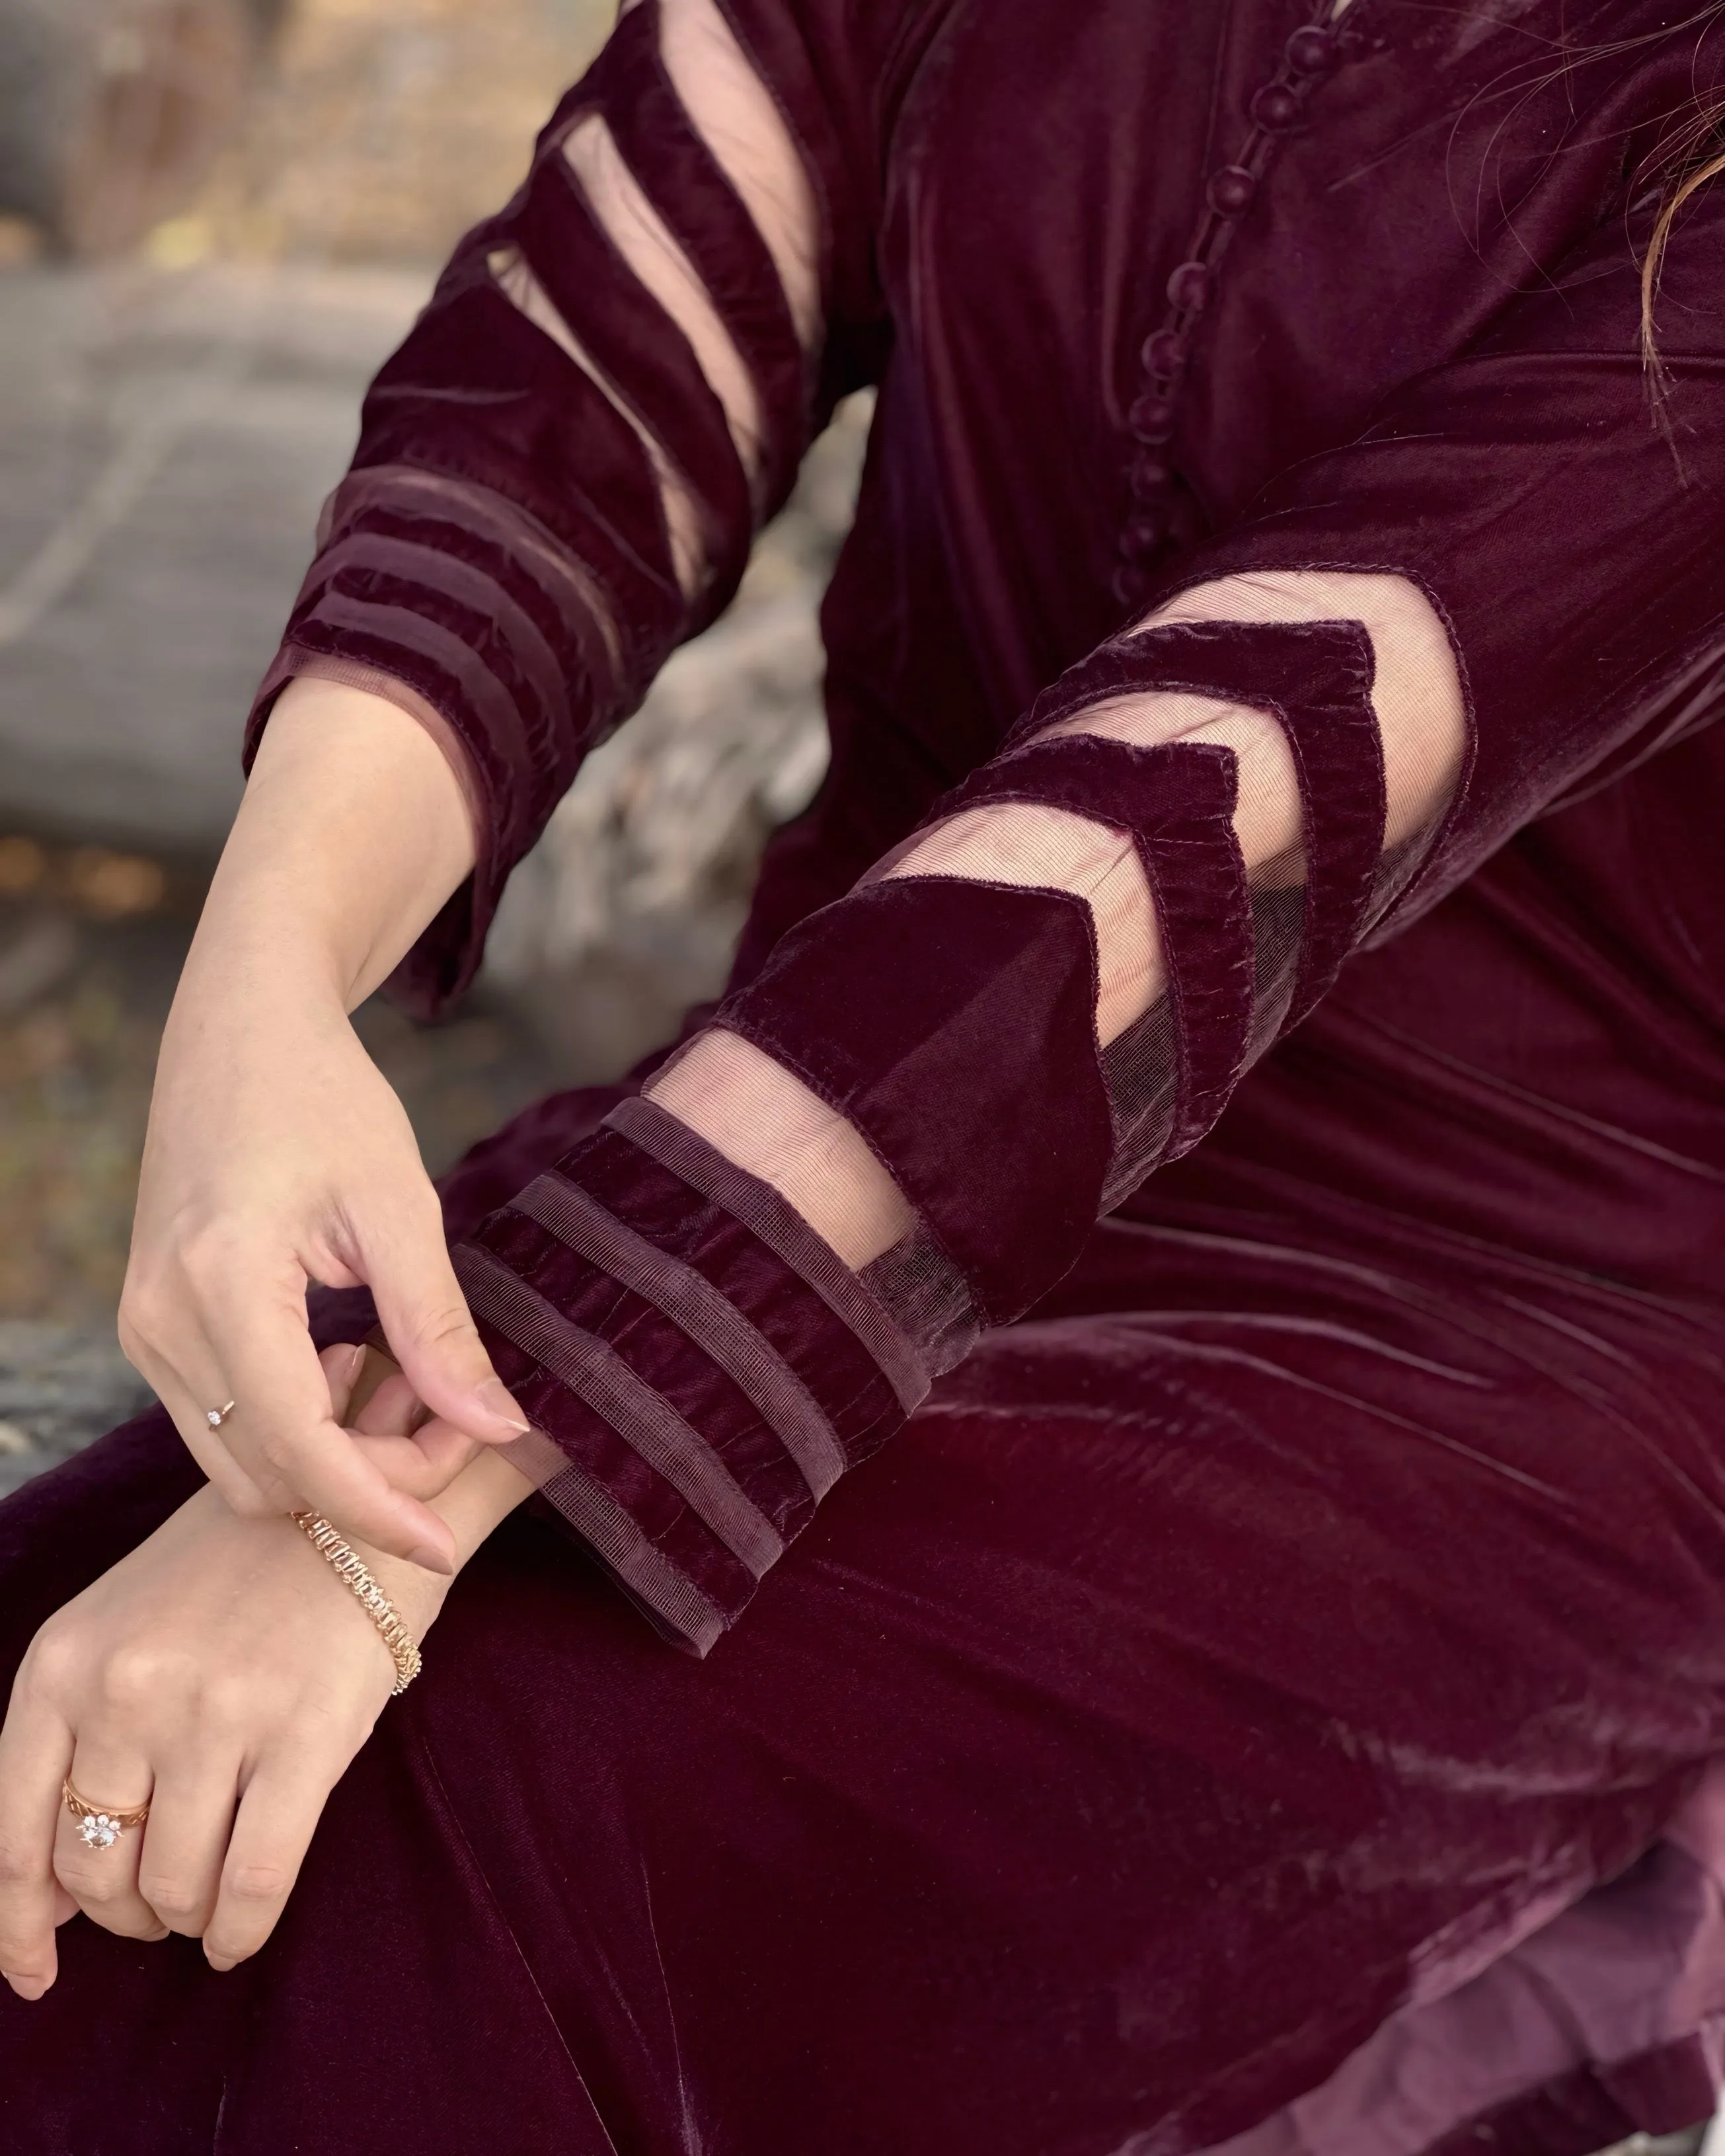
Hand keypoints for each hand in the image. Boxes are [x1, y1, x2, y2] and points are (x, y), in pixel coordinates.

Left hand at [0, 1348, 531, 1998]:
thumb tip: (50, 1901)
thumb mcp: (121, 1630)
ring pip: (172, 1886)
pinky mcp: (303, 1733)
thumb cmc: (232, 1577)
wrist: (352, 1505)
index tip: (39, 1972)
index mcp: (64, 1662)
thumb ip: (73, 1742)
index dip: (21, 1924)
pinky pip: (254, 1881)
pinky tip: (240, 1935)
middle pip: (96, 1869)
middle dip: (125, 1911)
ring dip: (185, 1918)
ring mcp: (215, 1712)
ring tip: (208, 1902)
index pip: (14, 1830)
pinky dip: (241, 1930)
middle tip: (161, 1903)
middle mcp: (126, 1689)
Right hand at [119, 679, 529, 1567]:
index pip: (301, 1449)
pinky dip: (293, 1432)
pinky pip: (220, 1424)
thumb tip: (495, 1428)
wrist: (240, 1031)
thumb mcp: (400, 1204)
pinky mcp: (152, 1328)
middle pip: (267, 1475)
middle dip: (365, 1489)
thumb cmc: (326, 1098)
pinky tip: (360, 1378)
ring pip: (237, 1465)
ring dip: (328, 1468)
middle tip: (461, 1438)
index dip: (379, 1510)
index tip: (450, 1547)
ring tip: (420, 1409)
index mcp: (221, 1286)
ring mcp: (145, 1330)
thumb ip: (437, 1326)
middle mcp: (160, 1321)